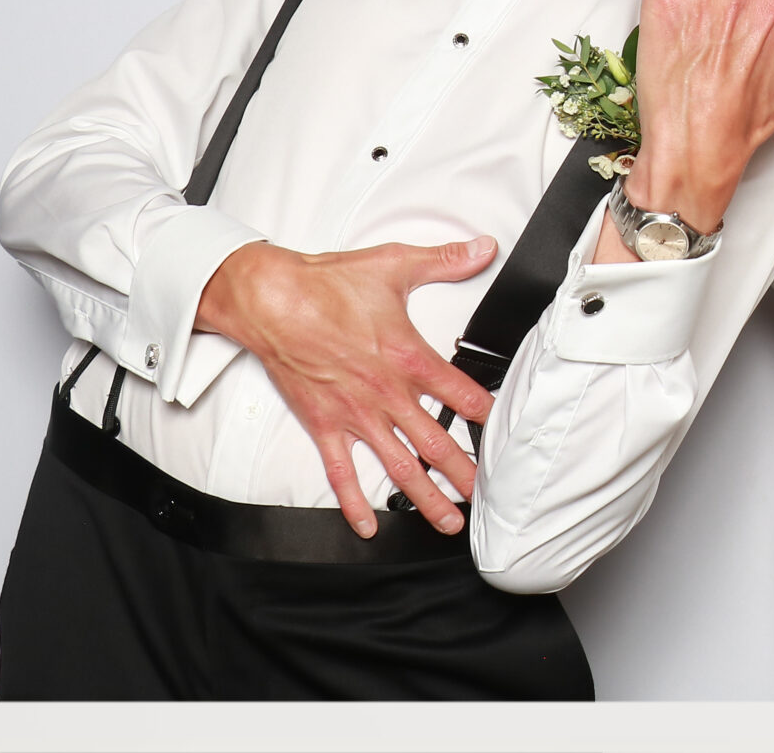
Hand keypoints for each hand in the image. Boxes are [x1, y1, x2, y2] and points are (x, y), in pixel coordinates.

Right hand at [195, 237, 497, 537]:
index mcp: (408, 357)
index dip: (485, 413)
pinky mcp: (323, 425)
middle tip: (484, 495)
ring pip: (398, 466)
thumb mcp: (395, 264)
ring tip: (447, 521)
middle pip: (435, 443)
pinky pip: (341, 472)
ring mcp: (355, 415)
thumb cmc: (328, 285)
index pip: (460, 393)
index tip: (502, 430)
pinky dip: (354, 502)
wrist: (272, 300)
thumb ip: (445, 260)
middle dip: (463, 473)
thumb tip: (483, 247)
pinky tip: (368, 526)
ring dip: (424, 498)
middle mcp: (386, 394)